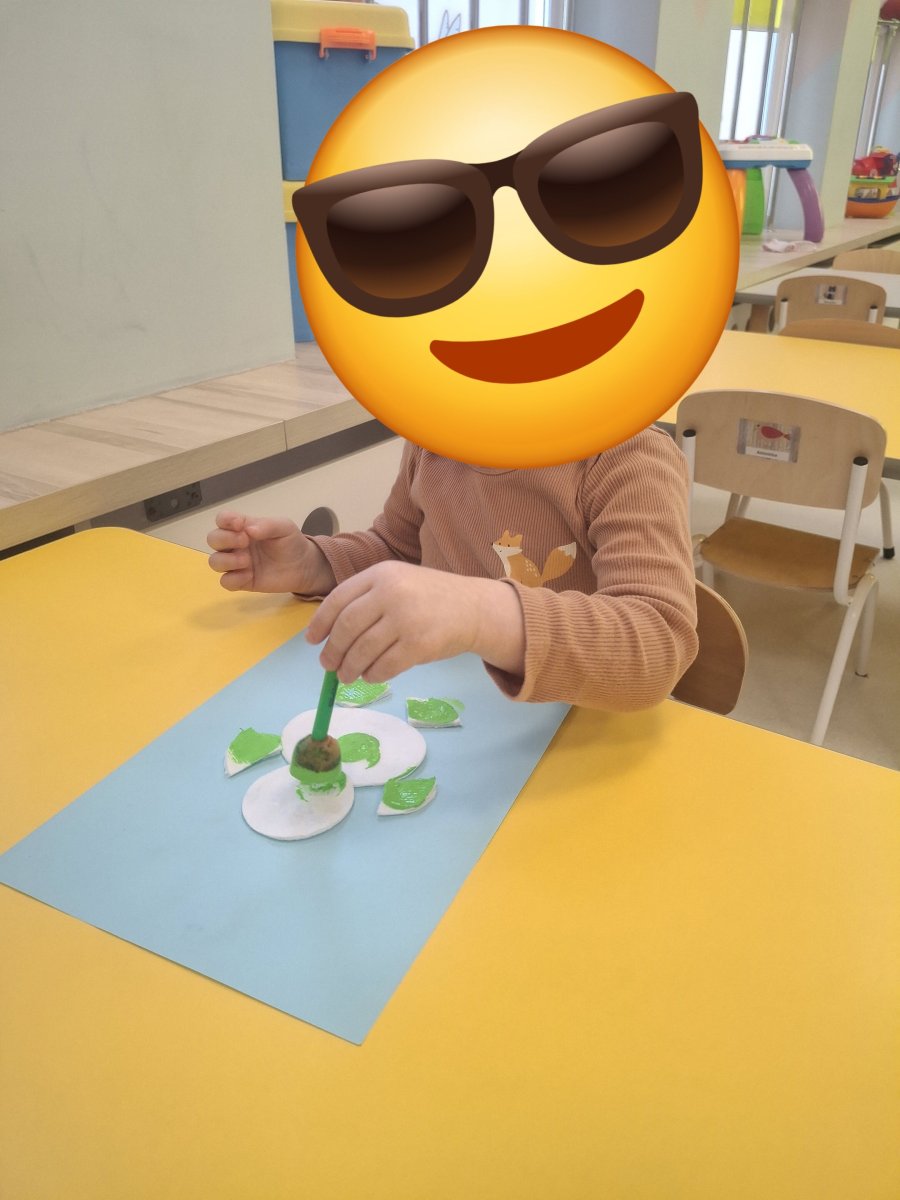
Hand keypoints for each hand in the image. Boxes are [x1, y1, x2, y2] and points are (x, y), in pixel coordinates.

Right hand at [206, 510, 335, 594]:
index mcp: (243, 527)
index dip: (225, 520)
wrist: (303, 566)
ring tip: (247, 561)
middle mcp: (235, 544)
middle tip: (245, 542)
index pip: (222, 519)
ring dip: (226, 560)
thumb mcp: (284, 527)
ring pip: (214, 561)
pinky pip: (225, 581)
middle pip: (213, 539)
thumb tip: (248, 530)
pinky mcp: (241, 581)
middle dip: (224, 539)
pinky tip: (249, 576)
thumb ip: (267, 525)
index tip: (240, 524)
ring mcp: (236, 564)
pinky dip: (233, 579)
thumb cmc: (290, 542)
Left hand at [304, 560, 525, 681]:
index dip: (320, 623)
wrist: (474, 607)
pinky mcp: (420, 645)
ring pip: (363, 650)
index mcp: (381, 574)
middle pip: (347, 627)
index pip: (338, 599)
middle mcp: (391, 592)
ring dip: (349, 668)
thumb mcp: (398, 582)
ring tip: (346, 676)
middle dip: (333, 650)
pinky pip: (384, 666)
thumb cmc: (430, 597)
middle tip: (328, 665)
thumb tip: (328, 635)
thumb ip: (367, 599)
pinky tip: (370, 676)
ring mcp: (406, 618)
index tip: (312, 640)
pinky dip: (372, 675)